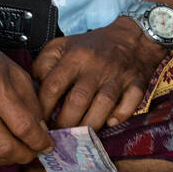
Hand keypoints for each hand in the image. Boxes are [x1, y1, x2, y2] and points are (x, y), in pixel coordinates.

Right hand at [0, 29, 52, 167]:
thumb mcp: (15, 72)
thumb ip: (31, 103)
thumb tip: (41, 131)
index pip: (24, 127)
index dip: (40, 141)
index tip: (47, 144)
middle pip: (6, 148)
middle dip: (26, 154)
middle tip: (32, 150)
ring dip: (7, 158)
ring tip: (14, 148)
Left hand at [32, 16, 163, 128]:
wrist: (132, 37)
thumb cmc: (92, 46)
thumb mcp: (61, 45)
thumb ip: (44, 63)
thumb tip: (35, 88)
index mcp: (74, 57)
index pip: (53, 86)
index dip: (43, 108)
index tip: (40, 121)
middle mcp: (95, 67)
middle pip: (77, 101)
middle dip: (65, 123)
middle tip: (59, 134)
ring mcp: (118, 76)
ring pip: (102, 106)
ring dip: (89, 124)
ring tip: (80, 134)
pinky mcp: (137, 84)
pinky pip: (129, 105)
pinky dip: (118, 117)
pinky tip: (108, 122)